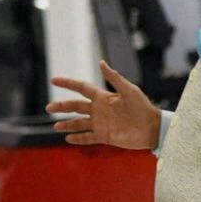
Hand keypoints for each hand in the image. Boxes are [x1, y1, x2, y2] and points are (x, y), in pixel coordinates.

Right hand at [46, 60, 161, 149]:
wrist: (151, 128)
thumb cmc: (143, 107)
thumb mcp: (129, 90)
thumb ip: (114, 78)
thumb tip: (101, 62)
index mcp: (103, 97)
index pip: (81, 88)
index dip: (68, 83)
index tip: (54, 80)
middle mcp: (99, 110)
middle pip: (76, 107)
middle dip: (62, 107)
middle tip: (49, 107)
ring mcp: (101, 124)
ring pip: (79, 123)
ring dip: (67, 125)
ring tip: (55, 126)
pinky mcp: (104, 136)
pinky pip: (87, 138)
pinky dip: (78, 139)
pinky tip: (68, 139)